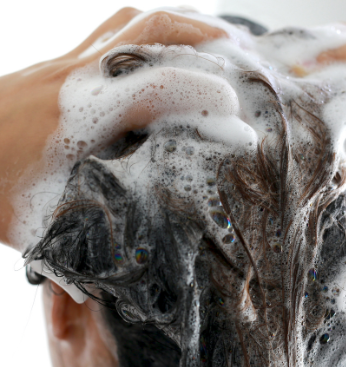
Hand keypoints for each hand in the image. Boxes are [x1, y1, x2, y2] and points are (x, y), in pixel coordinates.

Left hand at [0, 7, 225, 248]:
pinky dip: (151, 32)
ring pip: (134, 20)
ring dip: (182, 26)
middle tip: (243, 60)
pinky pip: (114, 30)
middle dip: (206, 40)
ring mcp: (67, 63)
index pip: (153, 88)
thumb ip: (75, 254)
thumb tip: (107, 290)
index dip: (202, 96)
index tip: (237, 118)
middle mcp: (76, 78)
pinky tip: (166, 51)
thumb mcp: (30, 226)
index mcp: (76, 117)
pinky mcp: (61, 63)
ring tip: (217, 45)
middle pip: (151, 30)